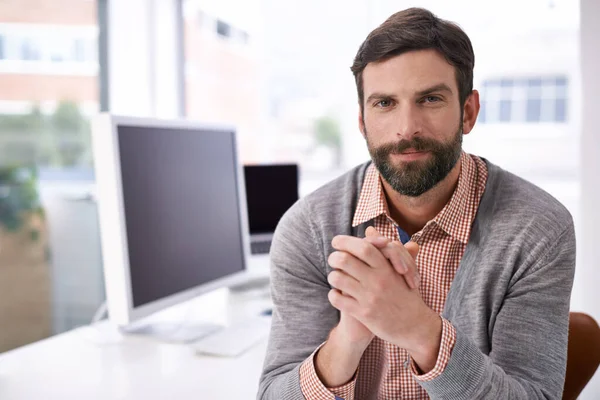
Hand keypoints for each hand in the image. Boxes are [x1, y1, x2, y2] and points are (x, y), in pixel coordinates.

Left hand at [327, 235, 441, 371]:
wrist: (415, 325)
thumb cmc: (406, 293)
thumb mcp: (400, 268)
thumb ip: (383, 249)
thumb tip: (370, 229)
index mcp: (387, 267)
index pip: (363, 246)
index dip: (345, 241)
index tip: (336, 242)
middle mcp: (378, 280)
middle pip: (345, 259)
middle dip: (334, 257)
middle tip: (333, 259)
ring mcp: (370, 297)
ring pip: (337, 278)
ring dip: (332, 276)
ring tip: (336, 278)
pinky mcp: (364, 314)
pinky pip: (338, 299)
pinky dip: (333, 295)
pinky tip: (337, 294)